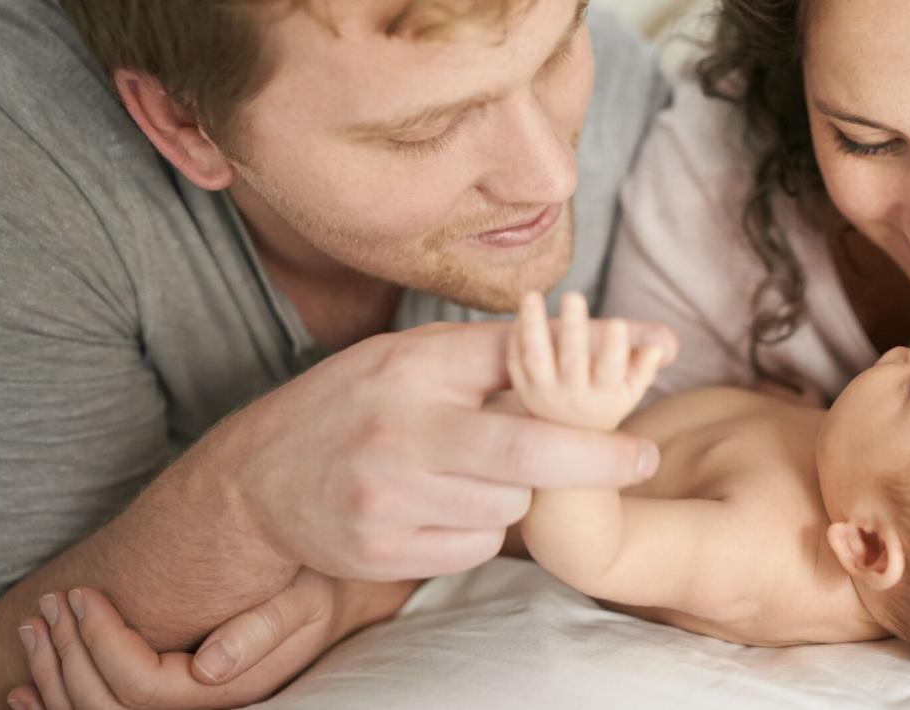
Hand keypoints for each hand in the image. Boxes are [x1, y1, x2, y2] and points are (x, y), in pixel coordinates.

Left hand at [9, 572, 414, 709]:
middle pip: (110, 705)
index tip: (84, 594)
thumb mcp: (303, 597)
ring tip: (35, 628)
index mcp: (232, 688)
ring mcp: (185, 709)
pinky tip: (26, 690)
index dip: (103, 643)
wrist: (325, 596)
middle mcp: (203, 709)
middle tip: (50, 604)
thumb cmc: (314, 586)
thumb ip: (262, 629)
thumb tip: (209, 666)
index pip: (143, 685)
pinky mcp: (171, 699)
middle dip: (70, 654)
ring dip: (55, 675)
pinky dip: (56, 705)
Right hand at [228, 317, 675, 581]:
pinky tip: (447, 507)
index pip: (516, 362)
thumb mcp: (424, 355)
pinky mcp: (380, 552)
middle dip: (594, 460)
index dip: (589, 373)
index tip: (651, 387)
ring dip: (515, 494)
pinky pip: (475, 547)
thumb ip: (521, 346)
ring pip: (507, 506)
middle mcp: (396, 431)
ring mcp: (385, 498)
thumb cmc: (365, 403)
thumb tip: (640, 333)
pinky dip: (479, 530)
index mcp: (412, 367)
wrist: (258, 478)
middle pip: (526, 455)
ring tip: (477, 472)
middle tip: (641, 458)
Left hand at [508, 292, 666, 430]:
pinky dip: (518, 336)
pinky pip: (516, 360)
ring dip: (532, 325)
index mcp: (604, 395)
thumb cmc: (607, 400)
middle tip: (573, 295)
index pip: (610, 370)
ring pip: (536, 357)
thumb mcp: (630, 390)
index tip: (617, 323)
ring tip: (531, 296)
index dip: (614, 349)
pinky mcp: (522, 388)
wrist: (569, 438)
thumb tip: (658, 346)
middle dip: (573, 327)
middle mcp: (572, 396)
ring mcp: (543, 393)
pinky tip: (523, 311)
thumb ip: (645, 367)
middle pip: (571, 360)